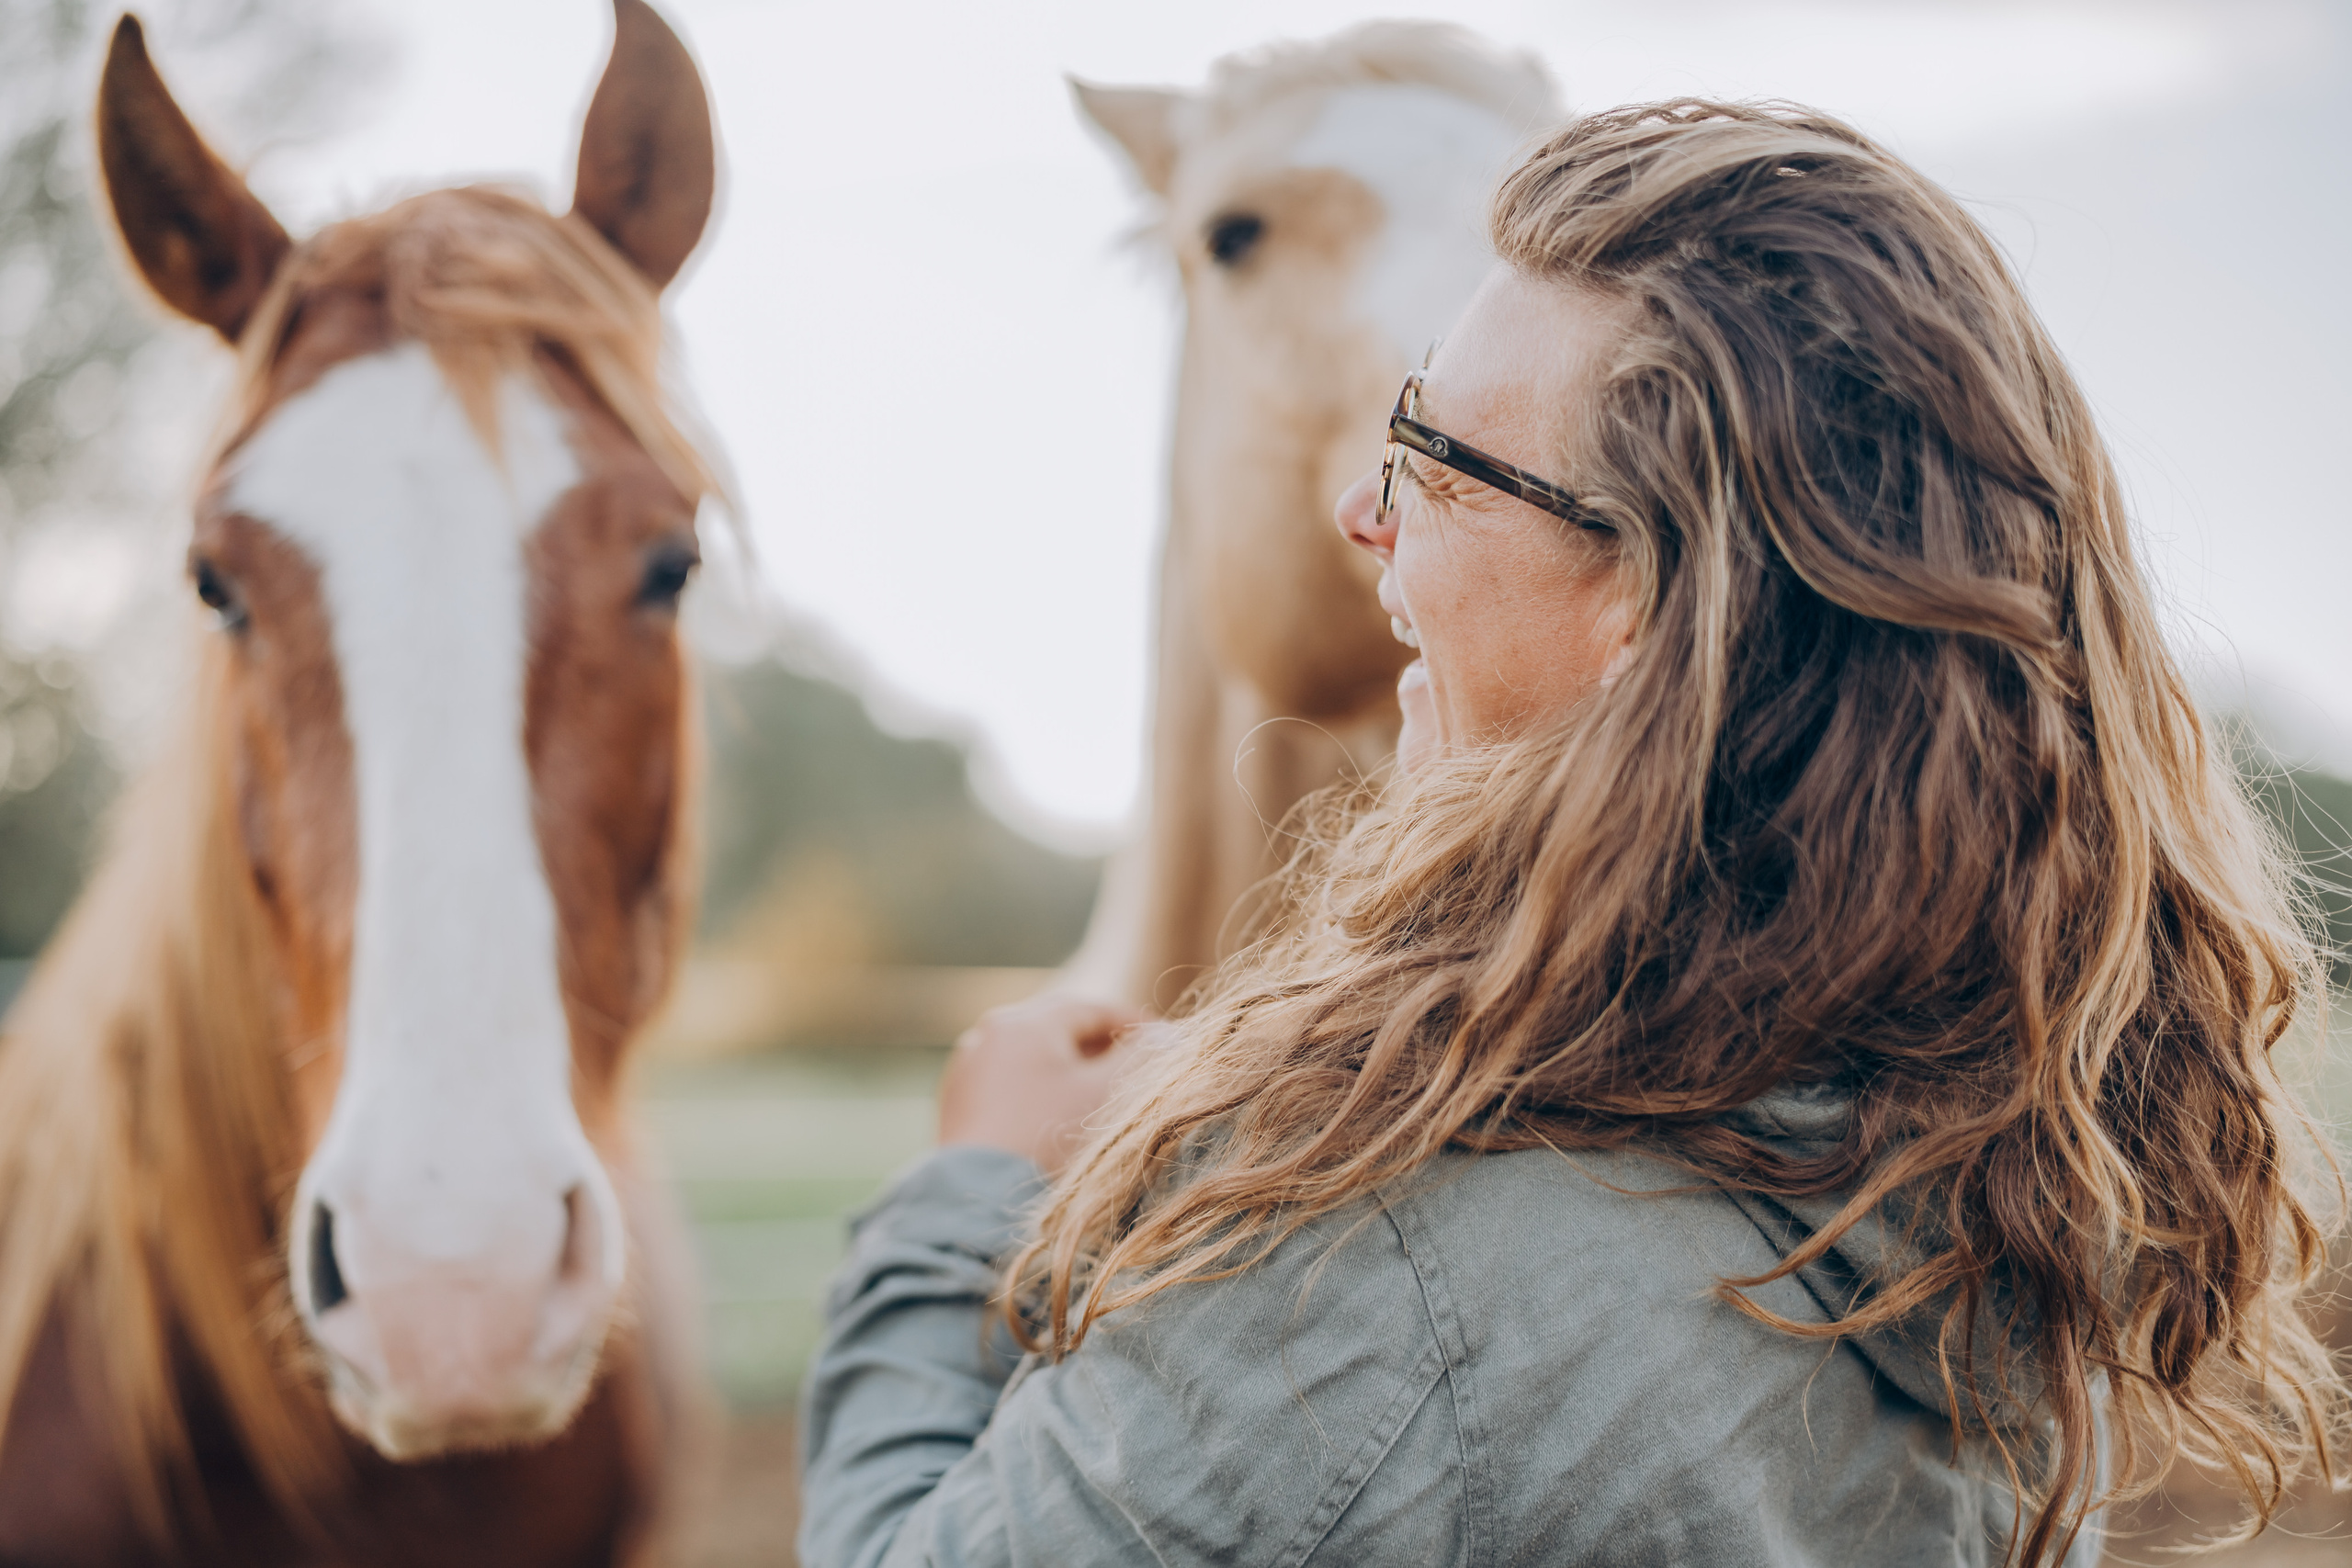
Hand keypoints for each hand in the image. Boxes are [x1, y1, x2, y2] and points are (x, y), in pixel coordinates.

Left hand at [938, 994, 1157, 1174]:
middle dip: (1101, 1046)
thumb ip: (1142, 1056)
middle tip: (1137, 1065)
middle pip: (1059, 1029)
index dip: (1134, 1024)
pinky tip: (1059, 1117)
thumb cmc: (1048, 1140)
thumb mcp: (1105, 1094)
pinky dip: (1040, 1091)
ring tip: (1101, 1094)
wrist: (979, 1200)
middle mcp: (989, 1033)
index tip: (1165, 1042)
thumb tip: (1167, 1036)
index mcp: (1025, 1021)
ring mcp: (968, 1068)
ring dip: (1070, 1069)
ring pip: (1033, 1057)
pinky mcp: (959, 1102)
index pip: (1092, 1008)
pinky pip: (1010, 1083)